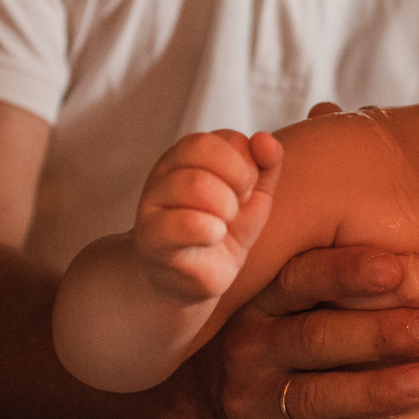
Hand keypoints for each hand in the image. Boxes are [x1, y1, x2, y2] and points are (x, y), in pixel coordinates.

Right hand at [135, 130, 279, 302]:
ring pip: (195, 184)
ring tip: (224, 225)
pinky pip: (184, 223)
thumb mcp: (252, 197)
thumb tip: (266, 140)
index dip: (247, 163)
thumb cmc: (220, 232)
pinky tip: (213, 238)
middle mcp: (166, 171)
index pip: (225, 137)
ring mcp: (154, 203)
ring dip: (225, 207)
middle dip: (238, 178)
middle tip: (238, 207)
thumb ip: (265, 166)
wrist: (189, 281)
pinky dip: (210, 230)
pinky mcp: (151, 238)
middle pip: (203, 148)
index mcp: (190, 154)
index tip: (247, 191)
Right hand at [190, 244, 418, 418]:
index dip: (348, 273)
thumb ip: (352, 282)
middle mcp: (252, 344)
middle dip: (378, 335)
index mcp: (266, 297)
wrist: (222, 389)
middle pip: (316, 338)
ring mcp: (248, 398)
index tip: (395, 271)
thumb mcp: (304, 298)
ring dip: (372, 392)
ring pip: (313, 397)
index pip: (303, 278)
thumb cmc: (293, 332)